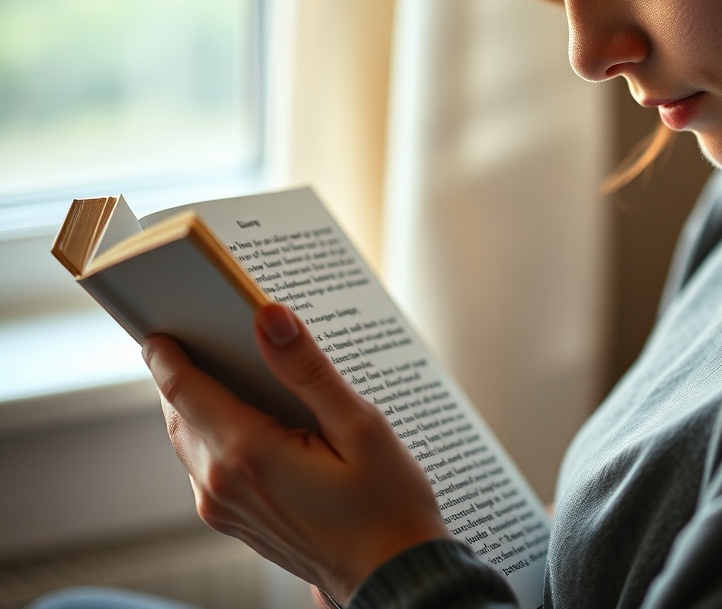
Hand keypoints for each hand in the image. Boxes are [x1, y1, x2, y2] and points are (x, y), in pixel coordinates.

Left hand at [143, 303, 448, 603]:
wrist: (393, 573)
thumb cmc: (387, 503)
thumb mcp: (359, 425)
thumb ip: (307, 368)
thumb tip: (269, 317)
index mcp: (248, 454)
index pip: (183, 388)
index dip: (166, 352)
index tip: (161, 322)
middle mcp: (222, 485)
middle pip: (180, 412)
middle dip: (182, 371)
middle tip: (200, 331)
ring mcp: (223, 508)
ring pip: (189, 439)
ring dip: (197, 402)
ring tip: (226, 366)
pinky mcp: (234, 520)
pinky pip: (205, 464)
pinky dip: (213, 432)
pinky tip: (248, 415)